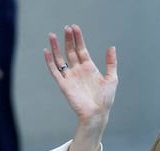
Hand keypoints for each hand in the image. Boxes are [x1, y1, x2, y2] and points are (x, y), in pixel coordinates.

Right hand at [44, 24, 117, 150]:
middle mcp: (78, 70)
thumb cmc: (105, 99)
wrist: (97, 114)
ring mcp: (70, 77)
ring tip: (52, 35)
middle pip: (70, 51)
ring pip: (60, 58)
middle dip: (68, 39)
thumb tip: (112, 47)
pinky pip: (55, 71)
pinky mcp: (64, 84)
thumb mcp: (112, 79)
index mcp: (89, 68)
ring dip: (56, 47)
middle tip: (66, 28)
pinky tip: (47, 51)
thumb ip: (111, 63)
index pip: (81, 49)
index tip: (74, 27)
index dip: (78, 39)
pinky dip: (50, 61)